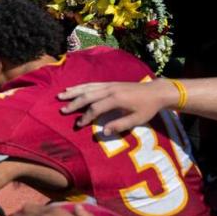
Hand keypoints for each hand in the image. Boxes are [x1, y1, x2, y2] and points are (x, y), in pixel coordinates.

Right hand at [58, 79, 174, 134]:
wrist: (155, 91)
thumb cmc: (147, 108)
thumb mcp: (136, 120)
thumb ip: (119, 125)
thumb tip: (103, 132)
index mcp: (116, 99)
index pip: (96, 108)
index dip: (86, 117)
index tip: (78, 124)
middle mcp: (110, 90)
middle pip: (87, 96)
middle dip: (74, 103)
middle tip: (62, 110)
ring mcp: (109, 85)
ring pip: (87, 88)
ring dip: (73, 92)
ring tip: (61, 95)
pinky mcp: (109, 83)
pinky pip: (91, 84)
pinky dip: (80, 86)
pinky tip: (73, 88)